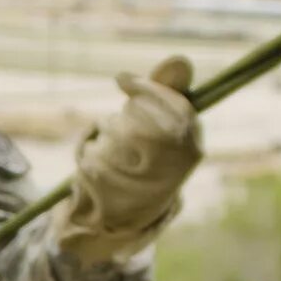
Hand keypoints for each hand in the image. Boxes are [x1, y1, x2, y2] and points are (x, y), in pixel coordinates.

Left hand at [59, 55, 200, 255]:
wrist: (116, 219)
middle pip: (140, 117)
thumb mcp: (161, 129)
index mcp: (191, 152)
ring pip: (113, 131)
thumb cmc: (145, 165)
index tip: (123, 80)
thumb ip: (167, 94)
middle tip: (119, 124)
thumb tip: (180, 60)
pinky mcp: (108, 194)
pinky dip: (88, 149)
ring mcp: (139, 185)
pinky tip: (95, 166)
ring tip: (112, 152)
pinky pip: (91, 150)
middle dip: (124, 115)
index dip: (148, 90)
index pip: (178, 109)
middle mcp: (172, 170)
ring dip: (106, 133)